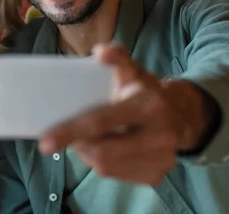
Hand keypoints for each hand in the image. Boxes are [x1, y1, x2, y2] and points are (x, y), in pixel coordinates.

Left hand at [38, 43, 214, 185]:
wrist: (182, 115)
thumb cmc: (146, 91)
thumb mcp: (133, 70)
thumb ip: (116, 57)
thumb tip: (100, 52)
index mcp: (149, 105)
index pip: (102, 122)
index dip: (71, 131)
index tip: (46, 142)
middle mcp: (160, 135)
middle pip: (103, 152)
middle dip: (78, 145)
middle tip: (66, 135)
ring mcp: (161, 159)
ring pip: (106, 167)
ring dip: (88, 154)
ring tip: (87, 139)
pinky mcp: (157, 175)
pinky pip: (117, 176)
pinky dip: (103, 164)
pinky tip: (105, 148)